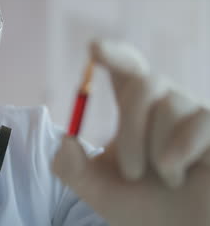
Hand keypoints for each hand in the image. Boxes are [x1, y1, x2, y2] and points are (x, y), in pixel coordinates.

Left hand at [52, 40, 209, 225]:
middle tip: (130, 173)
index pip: (126, 69)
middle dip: (130, 129)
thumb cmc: (143, 209)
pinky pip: (201, 121)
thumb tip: (63, 141)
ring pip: (168, 105)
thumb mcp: (98, 190)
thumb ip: (72, 169)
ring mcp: (196, 115)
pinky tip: (183, 174)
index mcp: (135, 112)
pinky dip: (181, 152)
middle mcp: (167, 105)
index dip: (114, 54)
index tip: (94, 49)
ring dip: (156, 152)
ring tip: (167, 179)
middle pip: (144, 83)